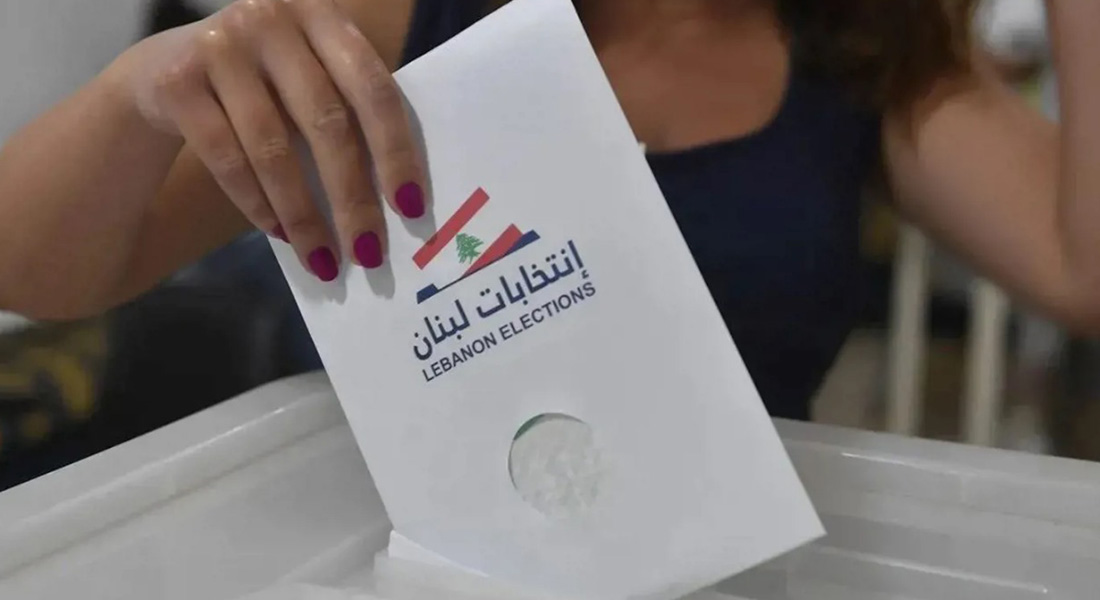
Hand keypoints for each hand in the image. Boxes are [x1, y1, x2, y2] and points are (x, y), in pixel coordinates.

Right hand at [127, 0, 423, 280]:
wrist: (167, 68)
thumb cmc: (266, 84)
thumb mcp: (310, 77)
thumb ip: (350, 112)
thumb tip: (400, 202)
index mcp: (323, 15)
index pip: (373, 88)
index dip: (395, 150)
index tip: (411, 208)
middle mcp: (273, 19)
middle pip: (326, 122)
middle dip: (352, 197)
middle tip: (368, 252)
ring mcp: (222, 46)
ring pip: (274, 148)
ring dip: (304, 215)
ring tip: (323, 260)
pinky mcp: (177, 82)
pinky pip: (227, 158)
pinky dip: (258, 204)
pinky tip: (280, 233)